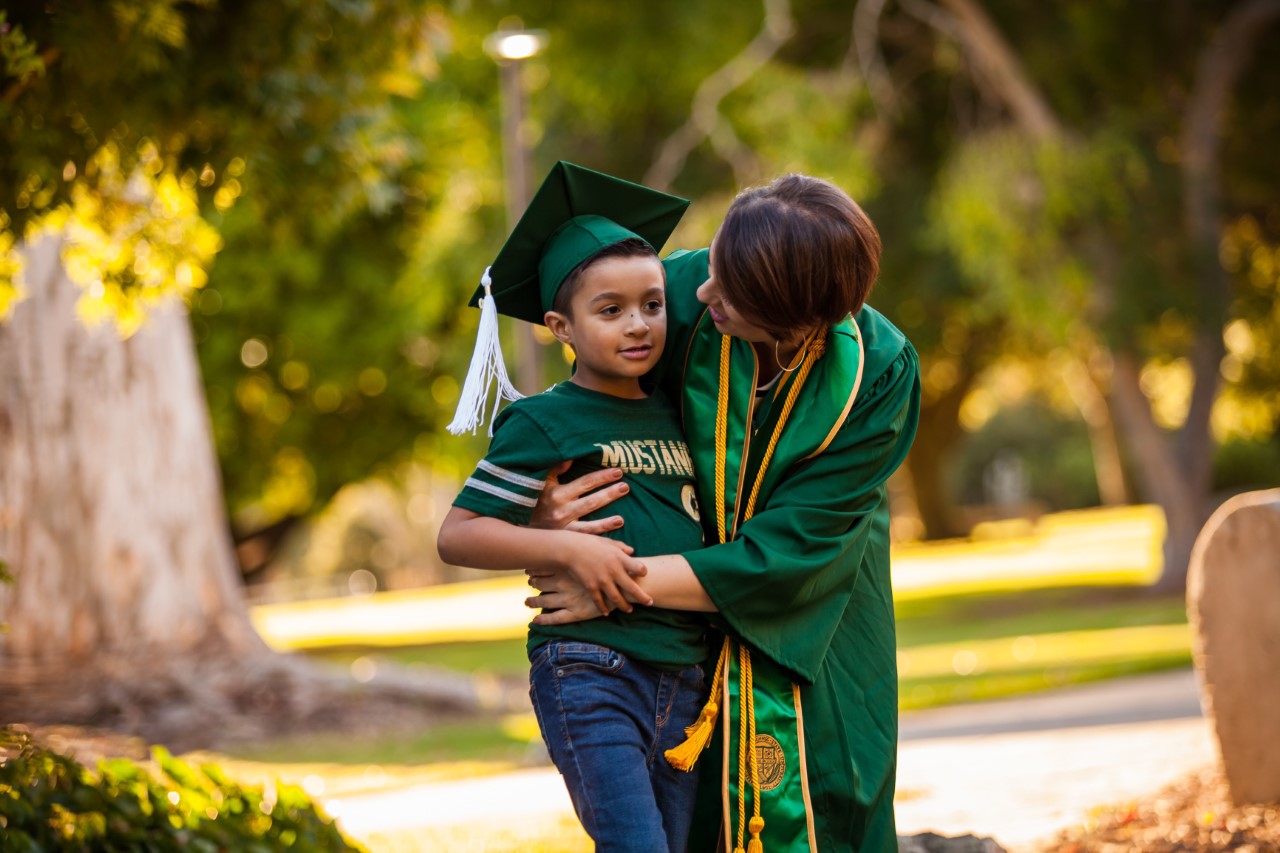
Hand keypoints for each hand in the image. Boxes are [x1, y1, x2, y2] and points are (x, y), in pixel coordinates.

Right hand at [525, 534, 650, 615]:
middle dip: (642, 597)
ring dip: (624, 606)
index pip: (640, 568)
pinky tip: (606, 612)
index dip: (643, 572)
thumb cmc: (588, 543)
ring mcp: (602, 580)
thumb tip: (632, 551)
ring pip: (617, 599)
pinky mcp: (591, 587)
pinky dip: (603, 608)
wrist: (569, 549)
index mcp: (619, 558)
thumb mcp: (607, 542)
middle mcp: (614, 571)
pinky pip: (599, 601)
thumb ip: (621, 547)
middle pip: (632, 588)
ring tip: (629, 610)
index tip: (644, 575)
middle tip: (650, 603)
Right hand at [530, 461, 629, 533]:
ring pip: (589, 525)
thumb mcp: (540, 482)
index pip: (585, 483)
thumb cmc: (532, 500)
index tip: (617, 472)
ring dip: (607, 522)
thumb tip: (571, 458)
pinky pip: (585, 541)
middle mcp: (561, 511)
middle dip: (610, 494)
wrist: (518, 528)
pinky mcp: (565, 541)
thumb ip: (555, 469)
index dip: (602, 477)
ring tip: (622, 518)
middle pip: (591, 502)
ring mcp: (564, 528)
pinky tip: (612, 539)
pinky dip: (600, 541)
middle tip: (625, 486)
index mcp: (557, 494)